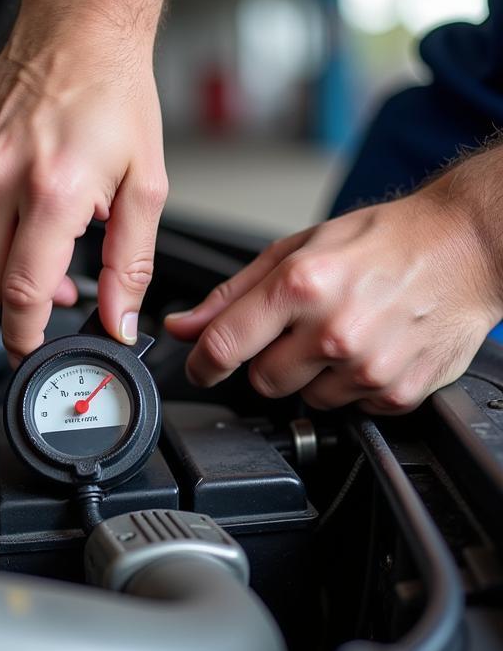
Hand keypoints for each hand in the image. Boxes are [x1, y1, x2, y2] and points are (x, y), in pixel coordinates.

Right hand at [0, 0, 166, 365]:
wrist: (78, 26)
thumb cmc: (115, 93)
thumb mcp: (145, 184)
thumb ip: (131, 261)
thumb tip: (120, 317)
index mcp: (52, 191)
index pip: (22, 294)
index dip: (24, 337)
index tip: (30, 354)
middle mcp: (0, 180)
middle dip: (25, 304)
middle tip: (64, 292)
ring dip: (6, 272)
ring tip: (48, 249)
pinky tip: (25, 212)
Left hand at [164, 189, 502, 413]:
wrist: (467, 247)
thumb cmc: (384, 241)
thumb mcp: (296, 250)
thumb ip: (231, 295)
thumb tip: (183, 326)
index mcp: (301, 285)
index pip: (223, 346)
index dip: (201, 364)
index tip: (200, 367)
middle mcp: (334, 330)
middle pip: (262, 381)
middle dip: (269, 360)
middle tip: (300, 330)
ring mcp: (368, 366)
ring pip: (306, 399)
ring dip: (314, 376)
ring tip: (343, 334)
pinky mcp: (397, 392)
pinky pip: (350, 409)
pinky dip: (353, 386)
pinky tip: (371, 349)